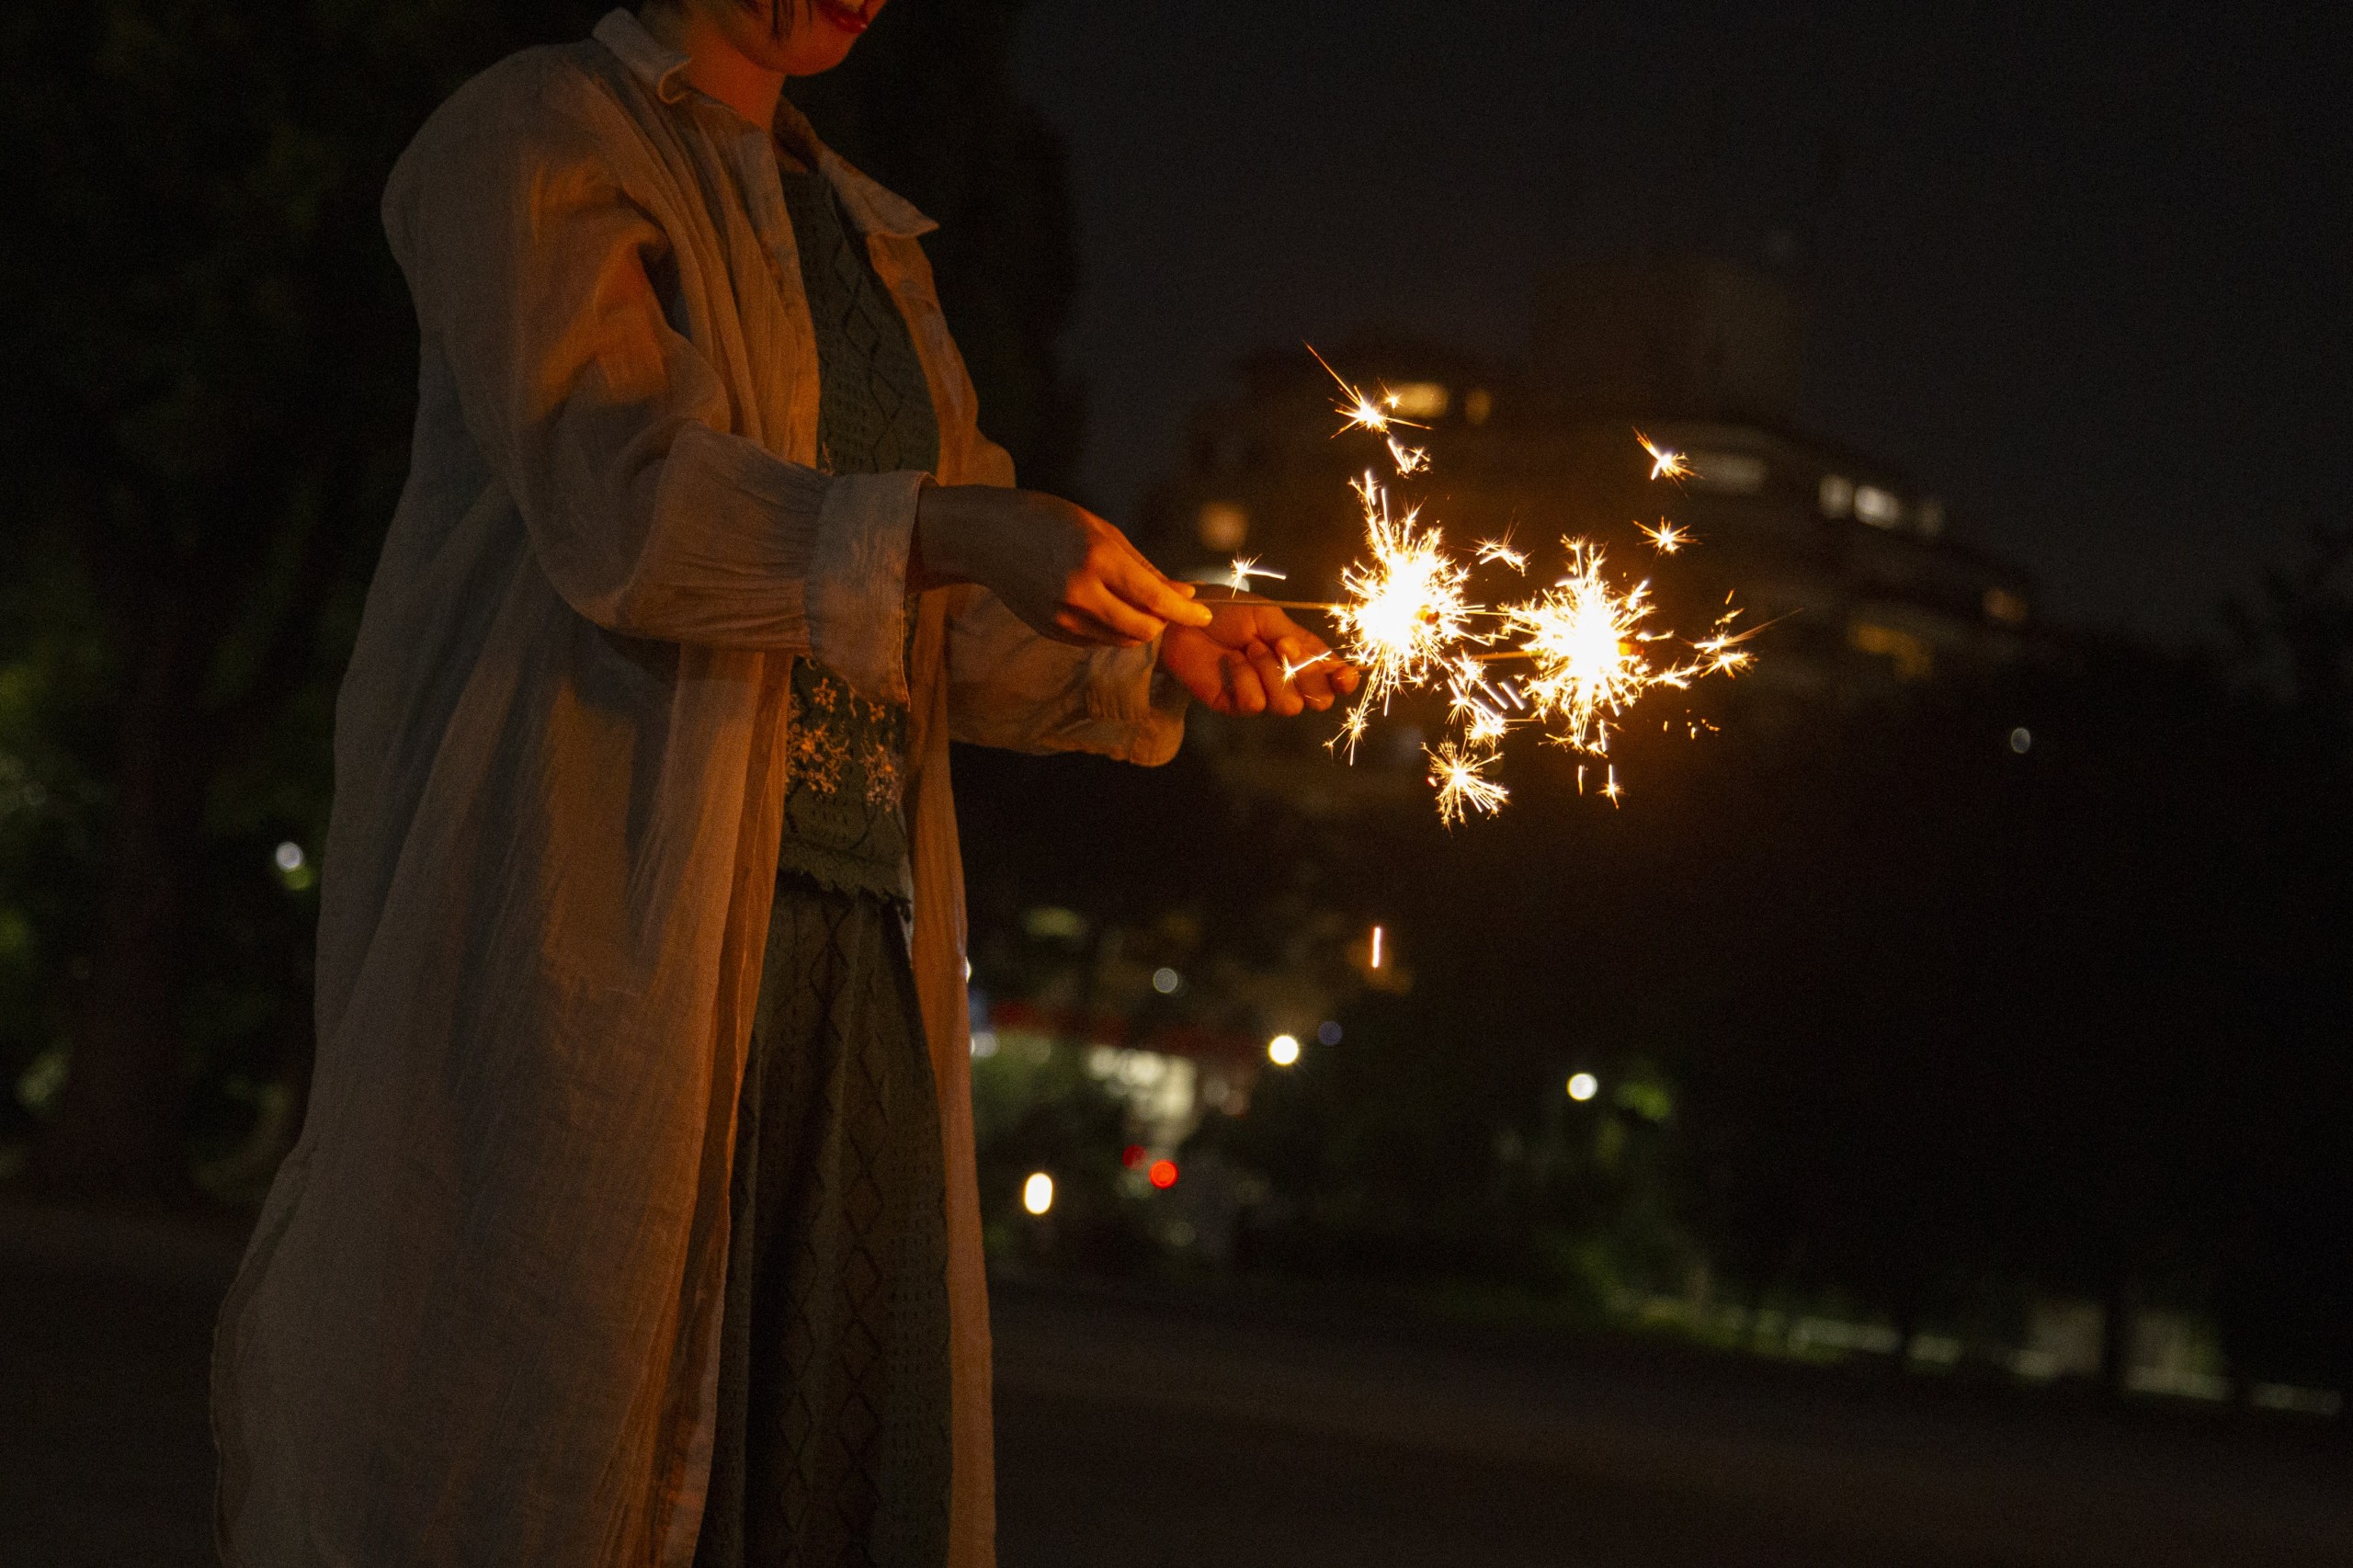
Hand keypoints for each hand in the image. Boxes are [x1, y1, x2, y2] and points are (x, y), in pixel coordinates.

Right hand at [911, 484, 1212, 646]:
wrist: (987, 536)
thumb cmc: (1049, 521)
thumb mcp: (1102, 531)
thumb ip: (1143, 567)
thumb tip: (1182, 592)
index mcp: (1097, 559)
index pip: (1154, 598)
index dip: (1185, 611)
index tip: (1204, 614)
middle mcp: (1080, 593)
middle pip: (1142, 629)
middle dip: (1163, 622)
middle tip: (1168, 606)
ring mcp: (1063, 617)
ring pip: (1121, 640)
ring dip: (1140, 627)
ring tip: (1137, 604)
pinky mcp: (1051, 631)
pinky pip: (1097, 640)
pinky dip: (1112, 629)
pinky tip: (1106, 606)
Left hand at [1157, 597, 1359, 716]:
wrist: (1184, 618)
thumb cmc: (1226, 611)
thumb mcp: (1269, 618)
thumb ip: (1302, 641)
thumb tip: (1333, 664)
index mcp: (1298, 656)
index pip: (1331, 678)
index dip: (1343, 681)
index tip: (1345, 675)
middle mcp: (1284, 679)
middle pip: (1318, 699)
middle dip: (1306, 674)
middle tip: (1283, 646)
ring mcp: (1261, 694)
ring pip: (1288, 704)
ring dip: (1271, 671)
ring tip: (1249, 648)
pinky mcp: (1235, 705)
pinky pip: (1255, 703)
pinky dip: (1244, 678)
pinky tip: (1230, 661)